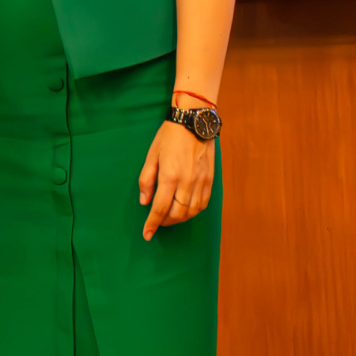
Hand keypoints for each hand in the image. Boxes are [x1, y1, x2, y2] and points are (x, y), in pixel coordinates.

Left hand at [137, 117, 214, 240]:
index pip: (160, 208)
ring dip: (179, 219)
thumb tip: (144, 201)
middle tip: (156, 223)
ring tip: (169, 217)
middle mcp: (187, 182)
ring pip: (192, 212)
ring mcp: (201, 182)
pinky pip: (203, 204)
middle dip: (165, 223)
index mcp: (170, 176)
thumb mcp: (151, 155)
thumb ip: (146, 180)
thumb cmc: (169, 136)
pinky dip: (193, 212)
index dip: (152, 224)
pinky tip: (185, 210)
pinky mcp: (210, 180)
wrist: (194, 121)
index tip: (147, 234)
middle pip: (177, 214)